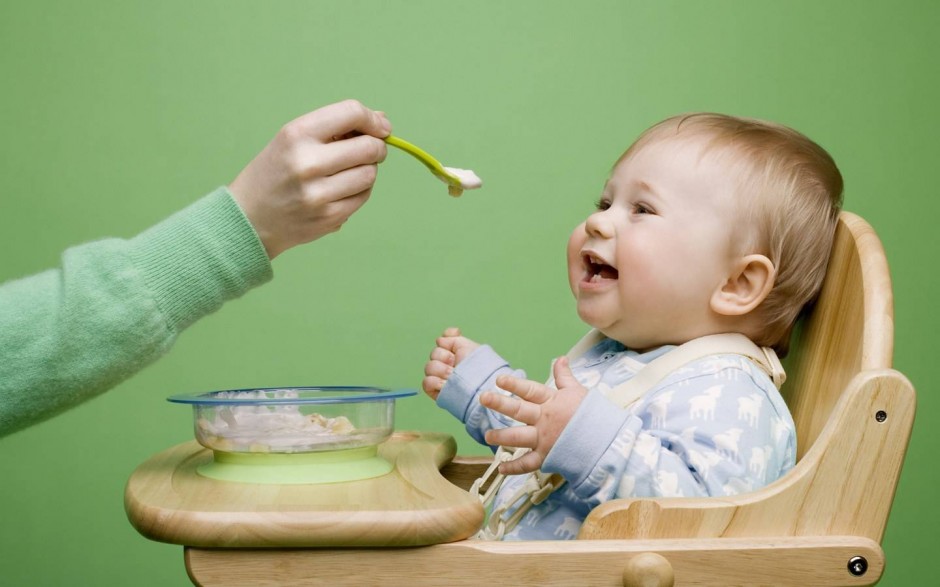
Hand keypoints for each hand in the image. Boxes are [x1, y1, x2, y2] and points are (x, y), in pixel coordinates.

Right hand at [229, 99, 391, 258]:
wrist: (249, 217)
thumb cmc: (276, 172)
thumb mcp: (293, 139)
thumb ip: (335, 127)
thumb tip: (382, 120)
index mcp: (297, 134)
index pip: (351, 113)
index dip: (374, 119)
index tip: (381, 127)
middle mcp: (307, 163)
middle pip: (369, 147)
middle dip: (377, 147)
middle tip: (372, 150)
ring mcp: (319, 193)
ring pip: (370, 174)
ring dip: (368, 170)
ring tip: (349, 171)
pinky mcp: (329, 217)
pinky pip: (363, 196)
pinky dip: (360, 190)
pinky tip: (342, 189)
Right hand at [422, 327, 480, 399]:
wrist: (481, 386)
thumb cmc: (479, 367)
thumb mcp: (468, 346)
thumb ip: (452, 338)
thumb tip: (439, 340)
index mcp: (455, 353)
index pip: (442, 342)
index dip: (446, 341)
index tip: (455, 344)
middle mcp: (446, 364)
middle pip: (434, 353)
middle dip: (445, 357)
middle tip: (457, 364)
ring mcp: (440, 377)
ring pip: (429, 367)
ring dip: (442, 370)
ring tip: (453, 376)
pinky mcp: (436, 390)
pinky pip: (426, 382)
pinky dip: (435, 382)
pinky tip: (446, 384)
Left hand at [481, 356, 586, 474]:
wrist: (607, 441)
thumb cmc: (592, 414)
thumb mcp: (578, 392)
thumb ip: (564, 377)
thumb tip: (560, 358)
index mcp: (552, 402)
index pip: (530, 390)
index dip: (514, 385)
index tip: (499, 380)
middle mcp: (544, 419)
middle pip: (519, 410)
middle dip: (500, 404)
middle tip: (484, 398)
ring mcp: (545, 439)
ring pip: (518, 437)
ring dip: (501, 436)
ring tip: (487, 435)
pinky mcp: (547, 457)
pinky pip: (528, 463)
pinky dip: (514, 467)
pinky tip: (501, 467)